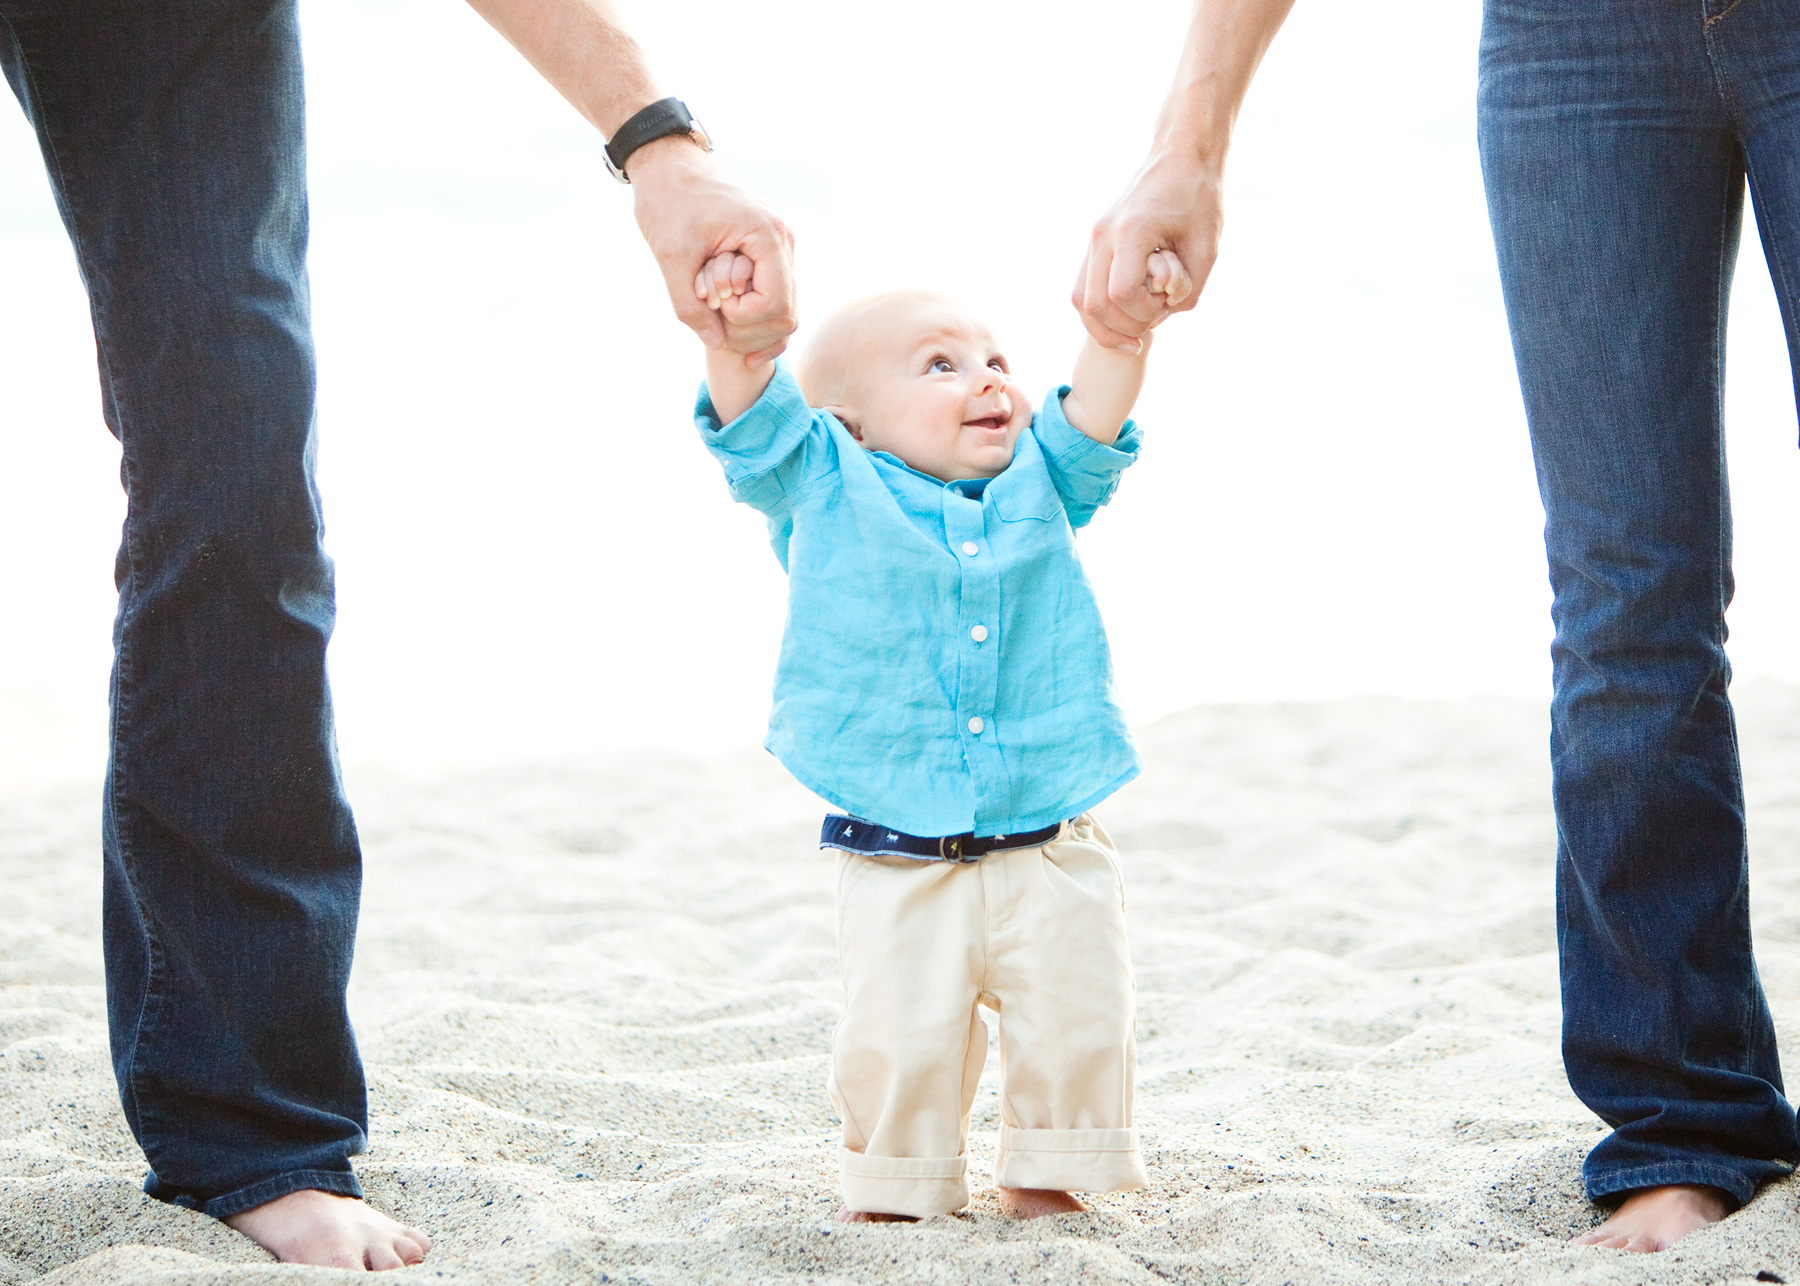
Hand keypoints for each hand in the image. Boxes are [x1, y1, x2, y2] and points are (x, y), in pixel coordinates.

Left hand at [631, 139, 796, 364]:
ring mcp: (778, 249)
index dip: (743, 319)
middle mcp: (782, 242)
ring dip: (749, 325)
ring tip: (712, 312)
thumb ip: (690, 305)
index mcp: (767, 235)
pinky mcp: (768, 256)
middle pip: (786, 315)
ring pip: (784, 312)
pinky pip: (774, 299)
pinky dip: (757, 322)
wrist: (669, 164)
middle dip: (748, 329)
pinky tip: (734, 339)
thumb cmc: (668, 201)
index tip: (711, 301)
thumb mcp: (671, 256)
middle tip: (709, 315)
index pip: (776, 305)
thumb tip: (716, 344)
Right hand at [1074, 149, 1222, 350]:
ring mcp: (1094, 239)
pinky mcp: (1095, 243)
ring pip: (1080, 300)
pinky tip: (1122, 321)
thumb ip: (1188, 290)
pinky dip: (1099, 312)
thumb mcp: (1207, 249)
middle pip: (1093, 304)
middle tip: (1150, 332)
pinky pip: (1084, 288)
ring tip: (1132, 338)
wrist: (1180, 156)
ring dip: (1104, 326)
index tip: (1168, 305)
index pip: (1121, 294)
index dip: (1144, 313)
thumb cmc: (1199, 198)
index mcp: (1130, 232)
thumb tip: (1162, 317)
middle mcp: (1103, 236)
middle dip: (1122, 328)